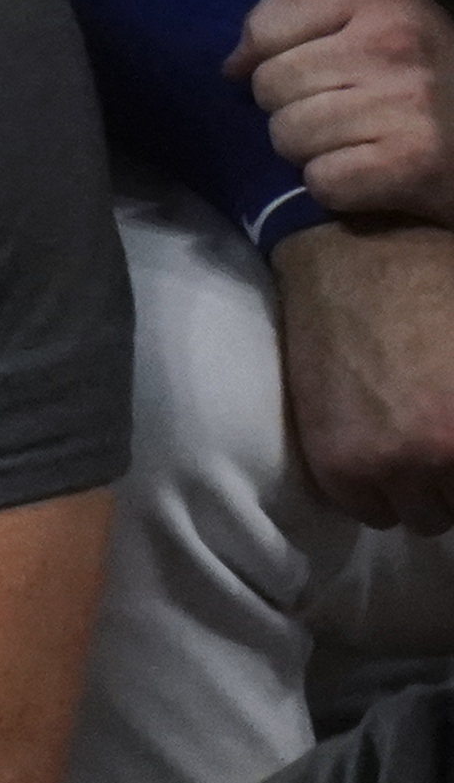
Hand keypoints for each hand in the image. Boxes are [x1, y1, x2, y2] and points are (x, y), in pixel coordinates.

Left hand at [240, 0, 453, 230]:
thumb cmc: (431, 72)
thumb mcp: (380, 18)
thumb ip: (302, 22)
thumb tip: (231, 65)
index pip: (266, 25)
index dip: (266, 55)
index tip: (304, 66)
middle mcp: (392, 39)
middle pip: (268, 84)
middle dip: (291, 104)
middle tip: (345, 108)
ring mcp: (403, 101)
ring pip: (285, 135)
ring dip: (311, 148)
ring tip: (360, 138)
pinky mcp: (409, 163)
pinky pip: (319, 180)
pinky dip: (338, 185)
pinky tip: (374, 168)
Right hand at [270, 220, 453, 531]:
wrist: (350, 264)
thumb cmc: (440, 288)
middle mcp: (444, 451)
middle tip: (443, 444)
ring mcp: (391, 464)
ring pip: (424, 518)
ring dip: (424, 492)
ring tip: (414, 453)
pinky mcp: (339, 465)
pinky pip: (369, 513)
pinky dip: (377, 493)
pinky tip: (378, 454)